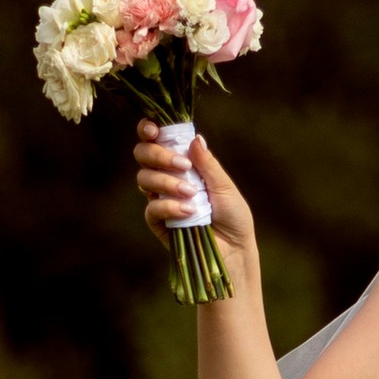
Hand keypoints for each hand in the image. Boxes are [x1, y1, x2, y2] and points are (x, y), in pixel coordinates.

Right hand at [134, 119, 255, 282]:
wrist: (235, 249)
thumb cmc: (233, 216)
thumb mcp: (224, 186)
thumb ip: (207, 164)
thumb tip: (195, 138)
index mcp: (183, 163)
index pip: (157, 140)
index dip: (149, 130)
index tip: (153, 129)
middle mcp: (167, 177)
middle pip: (143, 155)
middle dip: (157, 155)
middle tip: (182, 165)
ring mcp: (160, 199)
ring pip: (144, 179)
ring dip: (167, 182)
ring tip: (192, 193)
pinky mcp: (158, 222)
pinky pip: (151, 208)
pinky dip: (169, 207)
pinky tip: (188, 211)